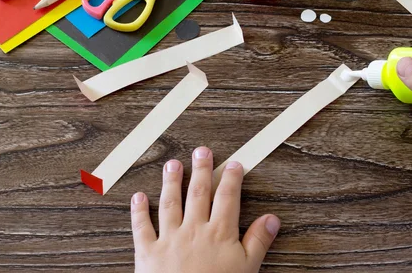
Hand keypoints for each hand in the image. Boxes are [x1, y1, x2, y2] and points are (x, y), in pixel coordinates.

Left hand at [130, 147, 280, 272]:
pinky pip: (142, 228)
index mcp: (219, 233)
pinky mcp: (148, 253)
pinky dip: (139, 211)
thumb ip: (258, 242)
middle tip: (202, 151)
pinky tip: (138, 196)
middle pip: (198, 193)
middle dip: (201, 170)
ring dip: (171, 182)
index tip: (234, 164)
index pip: (227, 198)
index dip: (231, 179)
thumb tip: (272, 219)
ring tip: (173, 164)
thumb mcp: (247, 269)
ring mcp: (169, 239)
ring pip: (170, 203)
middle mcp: (193, 230)